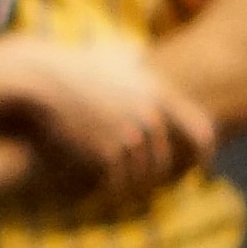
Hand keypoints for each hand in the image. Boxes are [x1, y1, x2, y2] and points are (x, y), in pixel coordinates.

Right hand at [0, 37, 213, 204]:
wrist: (41, 79)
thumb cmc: (73, 66)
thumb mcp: (111, 55)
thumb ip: (132, 58)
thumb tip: (139, 53)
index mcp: (159, 92)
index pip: (200, 130)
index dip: (204, 154)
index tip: (201, 168)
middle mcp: (150, 115)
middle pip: (168, 161)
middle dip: (161, 180)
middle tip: (153, 191)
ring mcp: (129, 134)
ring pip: (143, 176)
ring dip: (134, 189)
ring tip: (125, 194)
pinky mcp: (107, 151)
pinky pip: (119, 181)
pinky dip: (113, 191)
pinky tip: (106, 193)